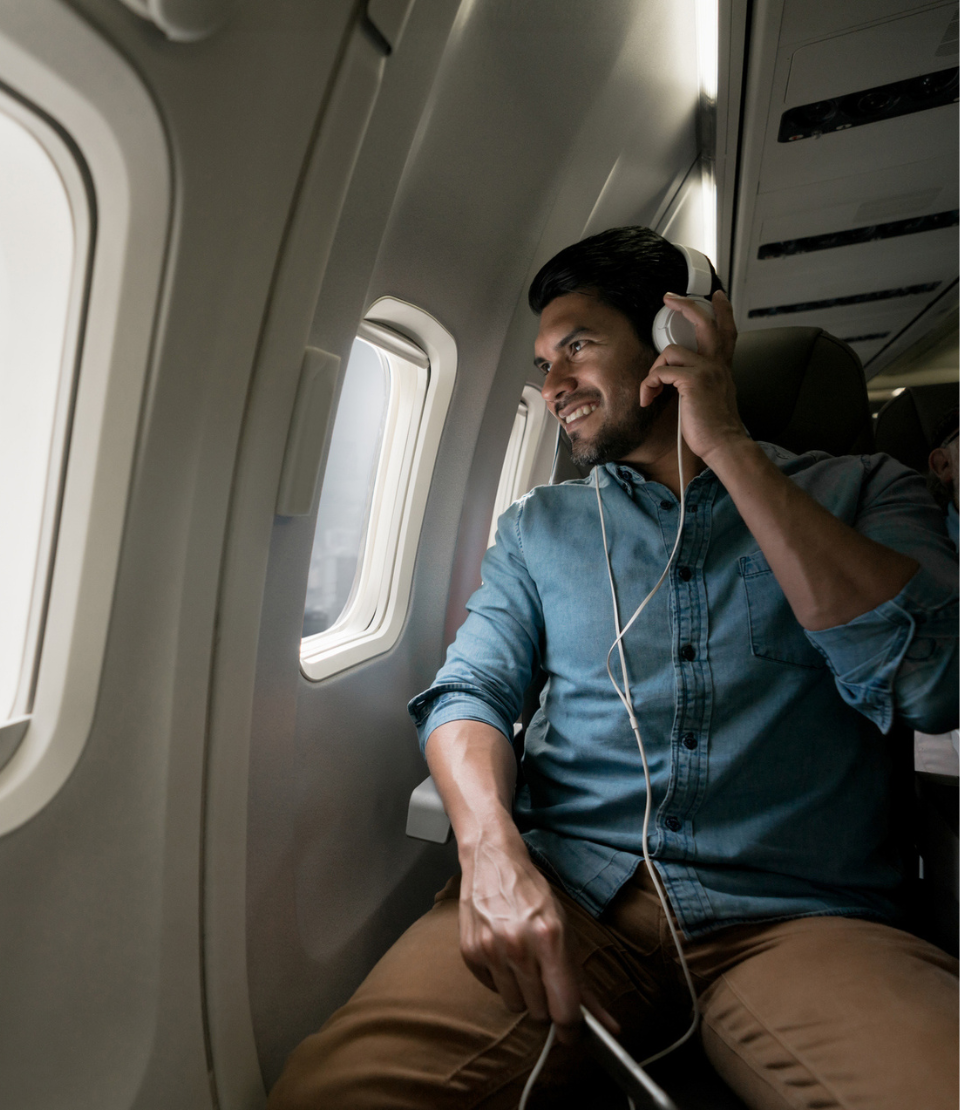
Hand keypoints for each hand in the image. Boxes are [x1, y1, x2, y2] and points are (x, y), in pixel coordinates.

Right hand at [458, 835, 617, 1044]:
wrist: (493, 861)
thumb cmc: (534, 896)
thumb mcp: (566, 931)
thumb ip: (583, 982)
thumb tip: (607, 1025)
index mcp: (550, 939)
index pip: (564, 1007)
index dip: (571, 1029)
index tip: (573, 1035)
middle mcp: (519, 947)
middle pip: (538, 1013)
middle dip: (547, 1005)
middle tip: (547, 982)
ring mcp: (491, 950)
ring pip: (515, 1006)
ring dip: (523, 994)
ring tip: (524, 965)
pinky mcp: (470, 953)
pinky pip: (492, 990)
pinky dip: (500, 980)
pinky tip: (503, 955)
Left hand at [639, 290, 747, 464]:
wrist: (724, 444)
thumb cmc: (714, 428)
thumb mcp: (713, 397)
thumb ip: (704, 381)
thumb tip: (678, 377)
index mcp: (722, 368)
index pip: (726, 330)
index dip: (722, 310)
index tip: (716, 296)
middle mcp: (717, 364)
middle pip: (704, 322)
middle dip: (685, 305)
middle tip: (669, 298)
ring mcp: (706, 370)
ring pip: (670, 351)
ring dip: (653, 371)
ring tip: (651, 391)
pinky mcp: (693, 381)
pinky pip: (660, 372)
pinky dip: (649, 385)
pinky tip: (648, 399)